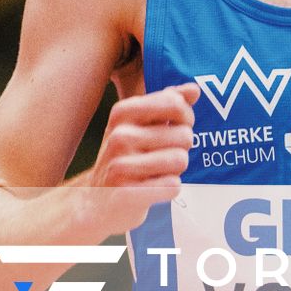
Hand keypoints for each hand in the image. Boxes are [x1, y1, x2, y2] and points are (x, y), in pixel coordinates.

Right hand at [74, 82, 197, 234]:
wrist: (96, 201)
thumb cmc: (124, 157)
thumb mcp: (138, 124)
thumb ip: (167, 103)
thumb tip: (194, 89)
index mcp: (122, 113)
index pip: (176, 103)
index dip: (185, 118)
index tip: (174, 127)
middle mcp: (119, 136)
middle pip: (185, 135)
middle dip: (180, 148)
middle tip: (160, 156)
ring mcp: (121, 165)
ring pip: (181, 160)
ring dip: (175, 170)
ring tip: (155, 173)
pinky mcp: (127, 193)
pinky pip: (173, 185)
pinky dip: (169, 189)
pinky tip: (151, 188)